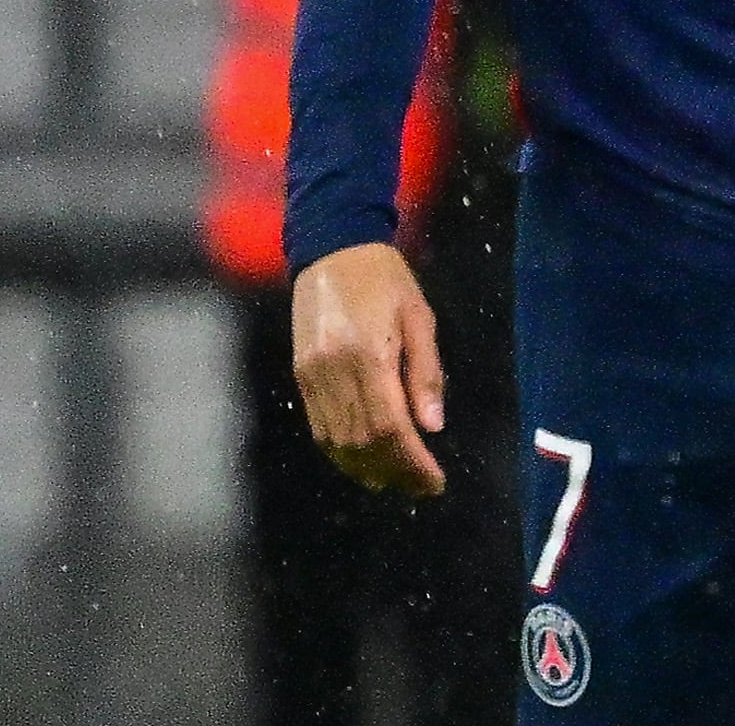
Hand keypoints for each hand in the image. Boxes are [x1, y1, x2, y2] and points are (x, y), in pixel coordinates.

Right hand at [291, 242, 447, 496]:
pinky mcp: (300, 375)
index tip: (434, 480)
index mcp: (367, 354)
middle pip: (362, 441)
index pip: (390, 426)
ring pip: (337, 442)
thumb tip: (433, 427)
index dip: (412, 461)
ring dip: (367, 469)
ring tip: (397, 482)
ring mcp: (311, 375)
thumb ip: (425, 373)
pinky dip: (342, 452)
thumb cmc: (386, 279)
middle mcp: (332, 371)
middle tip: (422, 487)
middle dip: (394, 471)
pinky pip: (319, 427)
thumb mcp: (419, 318)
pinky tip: (364, 461)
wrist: (332, 248)